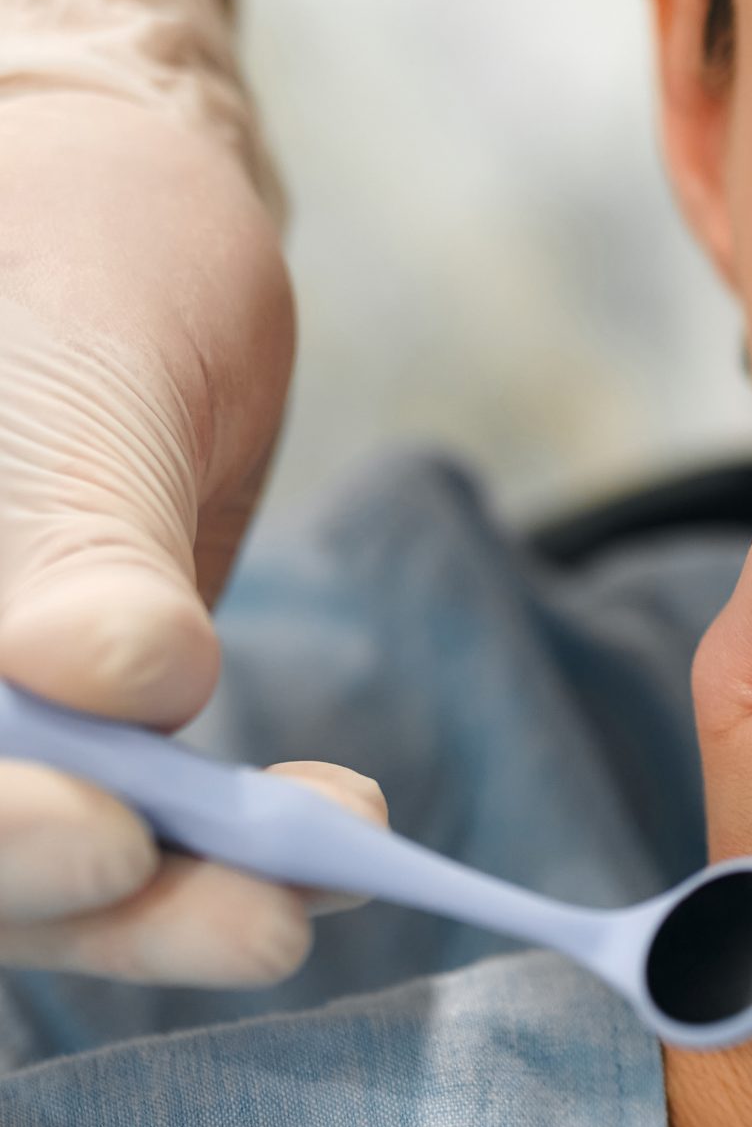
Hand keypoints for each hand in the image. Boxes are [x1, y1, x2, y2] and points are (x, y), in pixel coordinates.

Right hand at [0, 93, 340, 983]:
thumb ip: (80, 544)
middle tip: (258, 913)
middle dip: (90, 897)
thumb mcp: (78, 380)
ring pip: (38, 863)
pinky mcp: (70, 732)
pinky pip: (129, 818)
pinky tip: (339, 848)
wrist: (119, 214)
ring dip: (179, 901)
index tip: (105, 837)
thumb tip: (120, 681)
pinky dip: (224, 850)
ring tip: (325, 888)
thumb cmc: (74, 252)